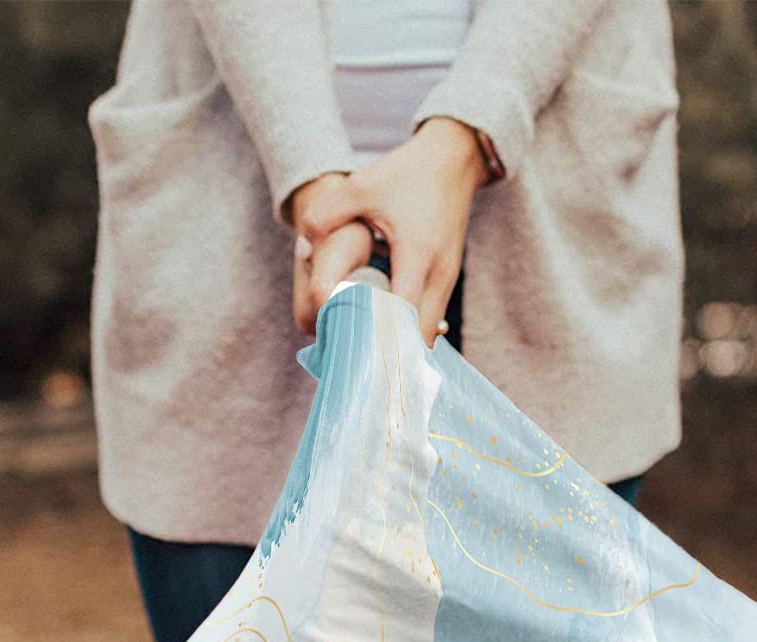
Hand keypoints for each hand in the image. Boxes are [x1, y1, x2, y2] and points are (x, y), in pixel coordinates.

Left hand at [294, 118, 487, 346]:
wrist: (454, 158)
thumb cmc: (407, 173)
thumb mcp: (362, 186)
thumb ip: (326, 214)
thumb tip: (302, 247)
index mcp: (417, 255)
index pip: (401, 317)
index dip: (379, 340)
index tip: (355, 359)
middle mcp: (438, 275)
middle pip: (419, 338)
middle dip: (391, 357)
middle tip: (357, 369)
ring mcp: (447, 280)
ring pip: (427, 333)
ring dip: (400, 346)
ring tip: (368, 358)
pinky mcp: (447, 280)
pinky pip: (429, 320)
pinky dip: (409, 333)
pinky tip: (384, 337)